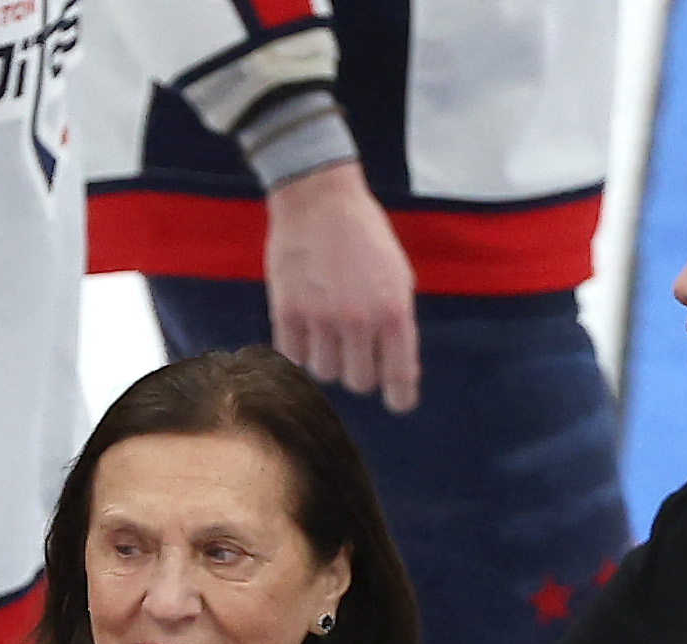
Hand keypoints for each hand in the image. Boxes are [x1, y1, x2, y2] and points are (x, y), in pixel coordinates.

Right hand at [264, 163, 422, 412]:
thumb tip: (399, 373)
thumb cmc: (364, 235)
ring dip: (328, 357)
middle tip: (355, 350)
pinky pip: (293, 356)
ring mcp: (320, 317)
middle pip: (359, 382)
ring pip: (325, 372)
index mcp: (393, 310)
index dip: (400, 396)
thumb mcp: (397, 275)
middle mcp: (358, 319)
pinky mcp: (287, 311)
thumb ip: (398, 323)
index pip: (399, 376)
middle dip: (359, 370)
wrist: (318, 198)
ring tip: (328, 328)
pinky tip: (305, 327)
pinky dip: (300, 348)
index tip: (398, 402)